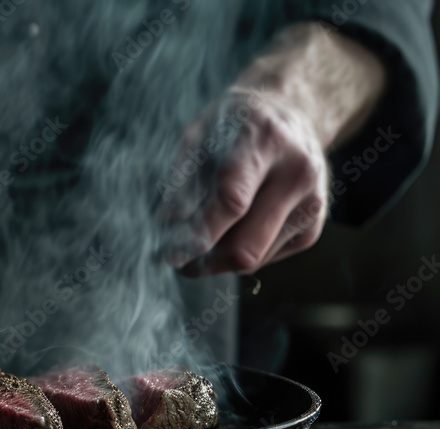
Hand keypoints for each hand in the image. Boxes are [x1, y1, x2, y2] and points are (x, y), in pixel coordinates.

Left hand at [164, 23, 384, 275]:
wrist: (291, 112)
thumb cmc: (234, 124)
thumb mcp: (198, 133)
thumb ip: (182, 179)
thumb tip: (171, 223)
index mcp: (265, 141)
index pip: (232, 201)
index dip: (199, 234)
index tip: (172, 253)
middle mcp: (298, 172)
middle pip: (247, 244)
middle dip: (206, 261)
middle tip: (179, 260)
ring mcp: (312, 201)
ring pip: (255, 258)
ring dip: (220, 260)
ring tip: (200, 242)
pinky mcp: (313, 225)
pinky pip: (267, 258)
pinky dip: (240, 253)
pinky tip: (231, 231)